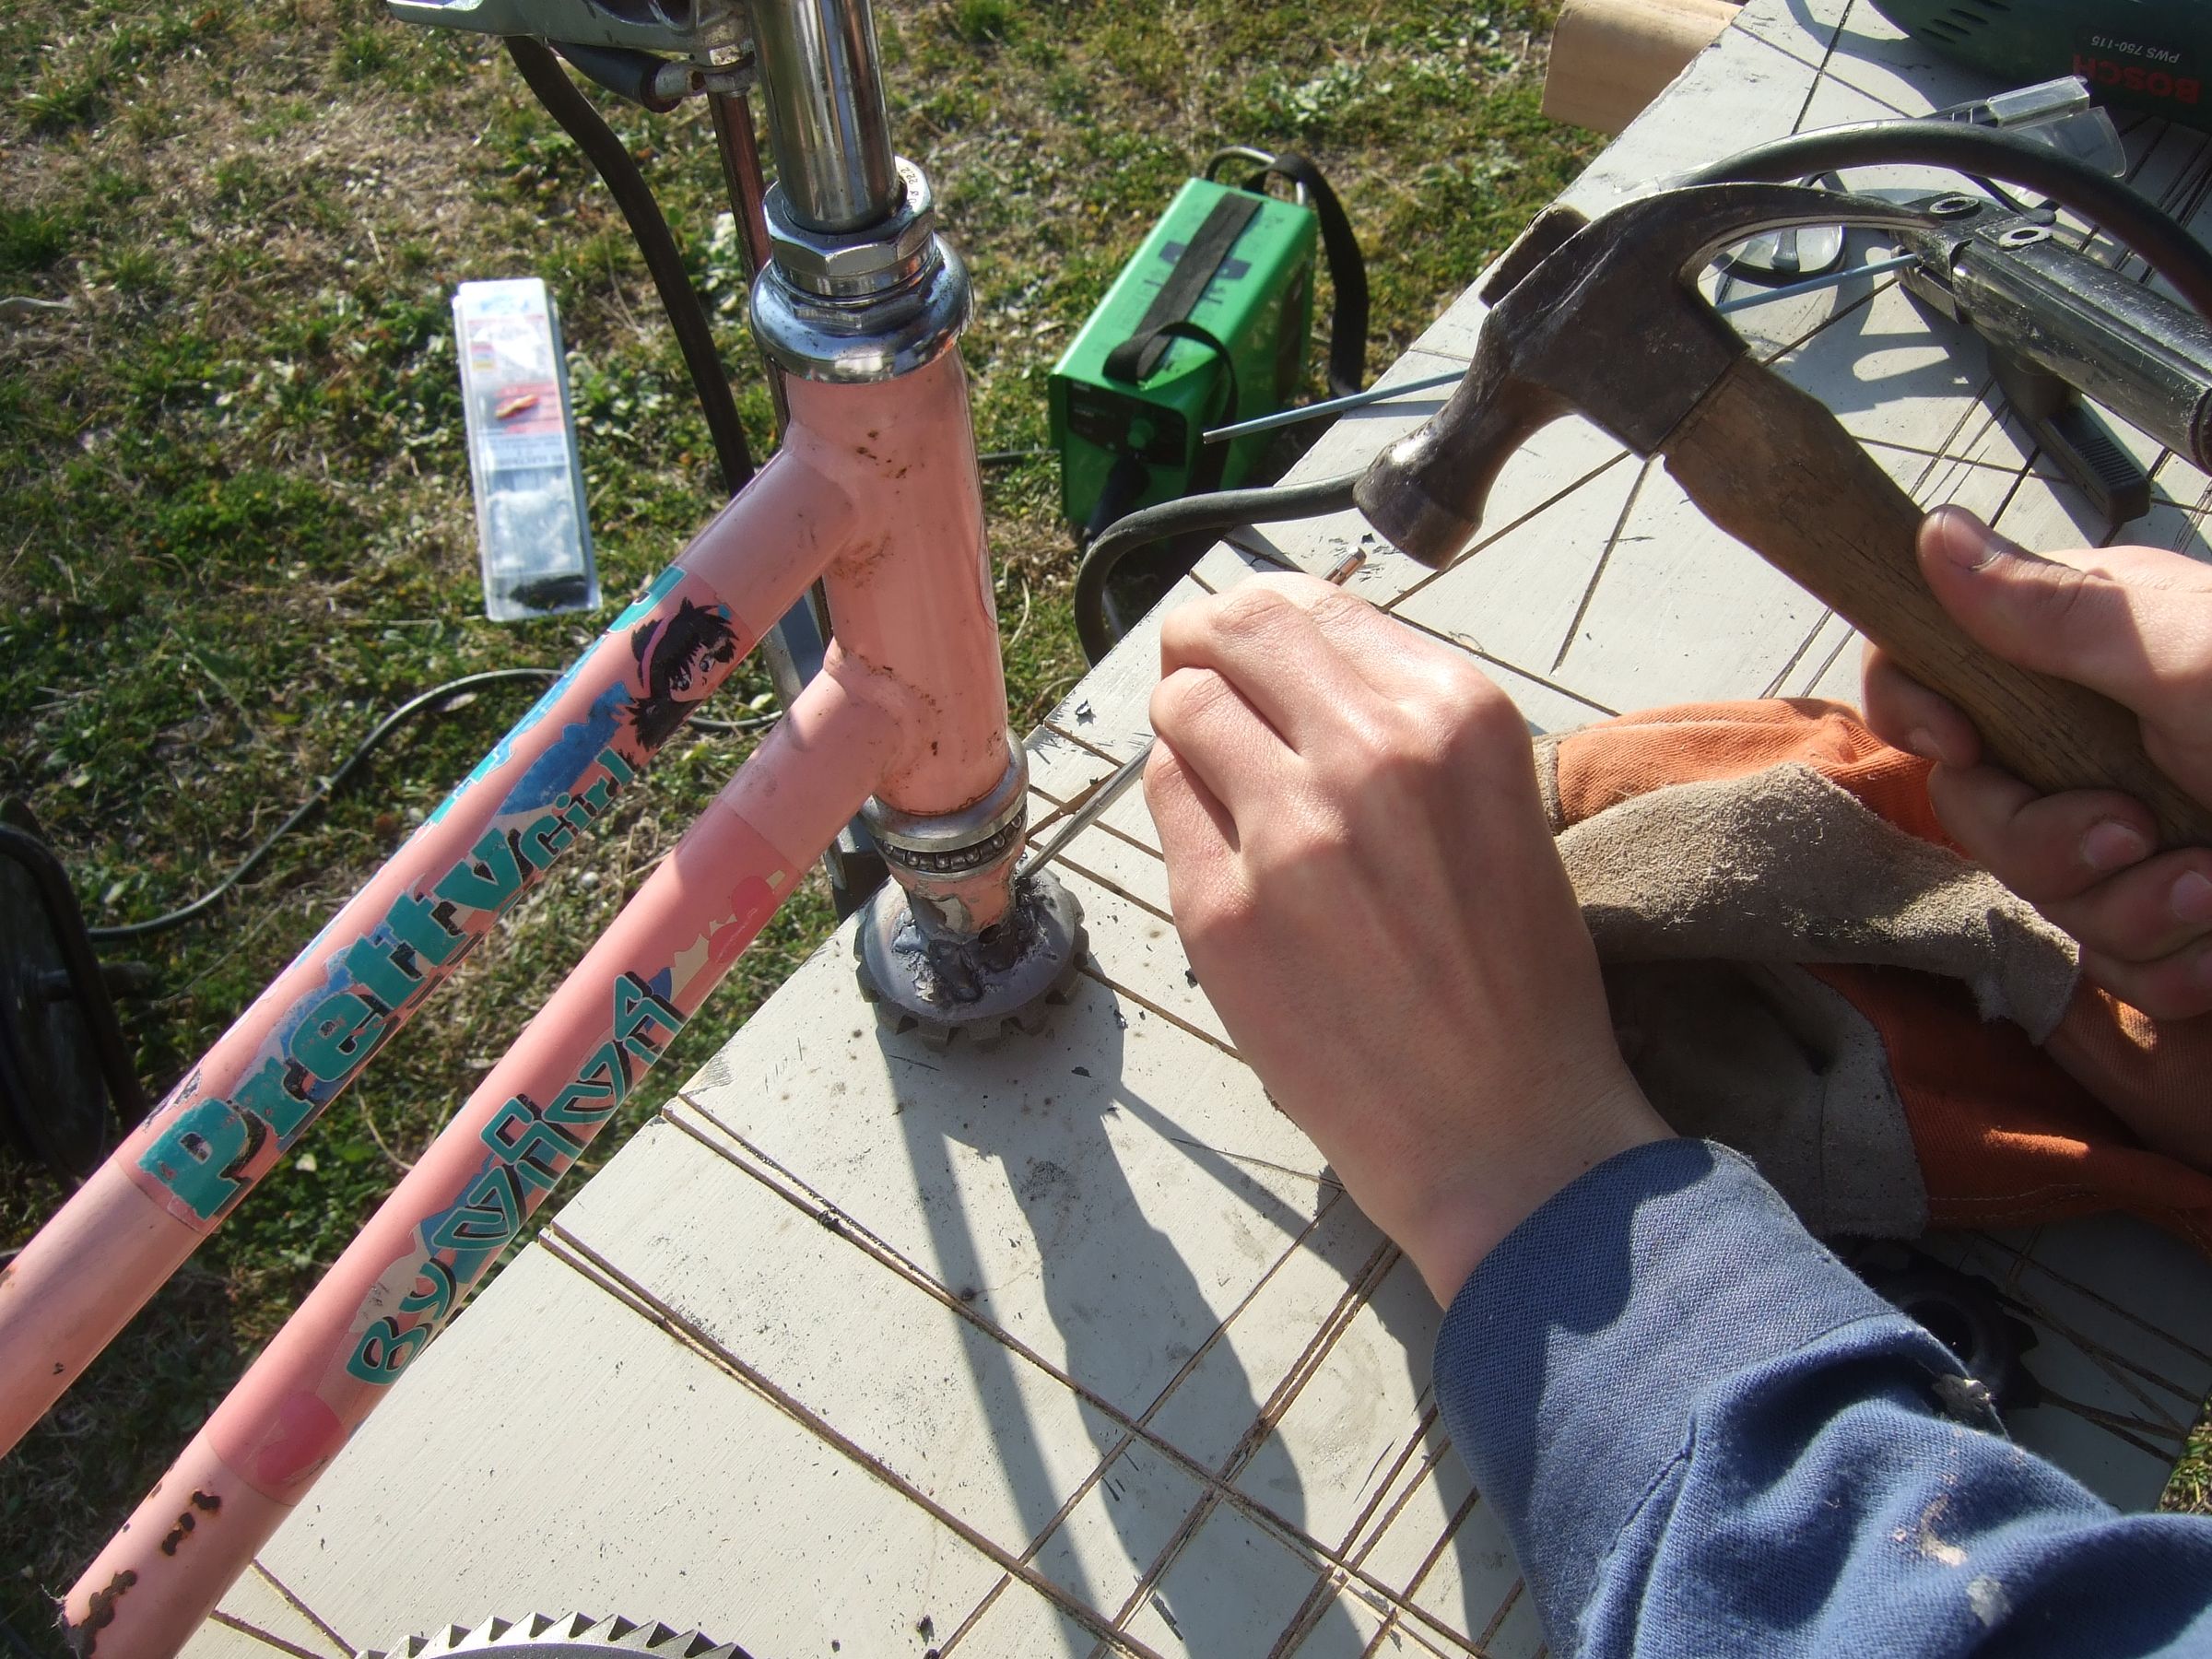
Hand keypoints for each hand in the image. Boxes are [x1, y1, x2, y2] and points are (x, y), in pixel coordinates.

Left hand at [1146, 575, 1670, 1304]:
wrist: (1505, 1132)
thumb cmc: (1512, 977)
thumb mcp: (1495, 802)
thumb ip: (1401, 717)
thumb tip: (1287, 647)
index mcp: (1457, 714)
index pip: (1313, 605)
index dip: (1264, 620)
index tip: (1247, 644)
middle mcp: (1373, 753)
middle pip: (1234, 631)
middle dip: (1203, 642)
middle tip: (1197, 671)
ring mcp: (1289, 831)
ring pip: (1184, 706)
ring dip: (1188, 726)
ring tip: (1223, 776)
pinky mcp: (1222, 909)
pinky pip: (1163, 800)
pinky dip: (1180, 804)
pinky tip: (1227, 848)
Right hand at [1862, 507, 2211, 1017]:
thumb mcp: (2196, 658)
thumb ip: (2056, 609)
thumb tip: (1933, 533)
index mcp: (2087, 652)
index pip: (1933, 665)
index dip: (1917, 709)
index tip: (1956, 744)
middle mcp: (2096, 739)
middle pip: (1975, 806)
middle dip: (2051, 844)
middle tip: (2137, 832)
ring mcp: (2136, 830)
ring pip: (2044, 898)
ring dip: (2134, 914)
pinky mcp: (2177, 916)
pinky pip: (2112, 967)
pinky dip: (2175, 967)